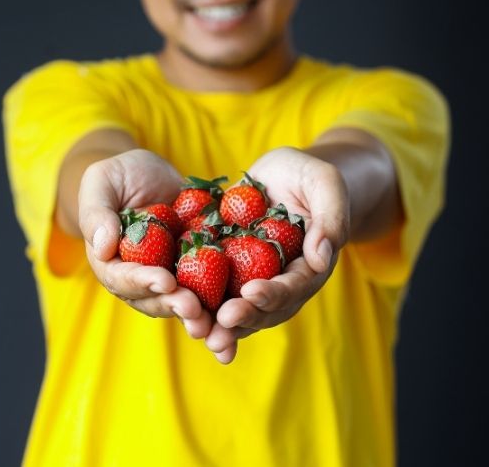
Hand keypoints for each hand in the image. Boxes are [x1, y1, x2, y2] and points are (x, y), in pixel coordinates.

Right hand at [78, 149, 212, 339]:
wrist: (151, 173)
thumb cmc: (119, 175)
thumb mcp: (102, 182)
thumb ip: (97, 213)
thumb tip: (102, 247)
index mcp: (111, 263)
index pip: (122, 278)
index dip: (142, 282)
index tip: (164, 281)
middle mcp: (139, 279)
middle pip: (153, 300)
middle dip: (174, 305)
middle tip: (194, 308)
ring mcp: (168, 277)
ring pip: (181, 302)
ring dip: (198, 314)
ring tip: (216, 320)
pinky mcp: (195, 271)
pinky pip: (209, 288)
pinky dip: (223, 300)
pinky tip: (242, 304)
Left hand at [205, 147, 350, 362]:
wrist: (278, 175)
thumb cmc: (306, 176)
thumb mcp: (325, 184)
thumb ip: (330, 218)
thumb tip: (321, 258)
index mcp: (307, 267)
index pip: (293, 287)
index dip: (273, 293)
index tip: (251, 292)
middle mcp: (279, 281)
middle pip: (263, 309)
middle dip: (243, 318)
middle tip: (222, 322)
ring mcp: (250, 279)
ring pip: (236, 308)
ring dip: (218, 324)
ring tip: (199, 332)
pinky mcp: (224, 269)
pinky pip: (208, 288)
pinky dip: (195, 301)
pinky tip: (177, 308)